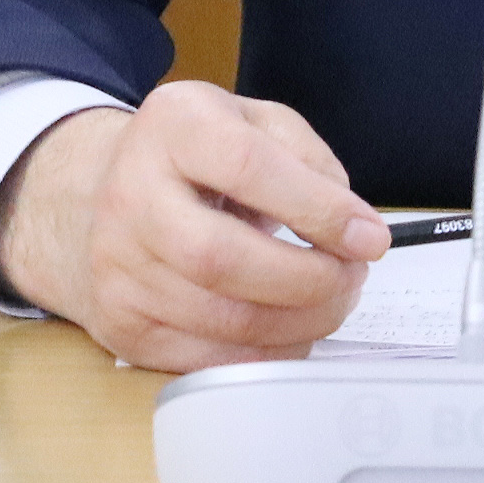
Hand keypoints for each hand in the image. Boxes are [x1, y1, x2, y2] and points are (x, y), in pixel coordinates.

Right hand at [0, 82, 389, 371]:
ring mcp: (115, 267)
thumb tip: (354, 230)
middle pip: (221, 258)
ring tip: (333, 300)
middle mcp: (130, 196)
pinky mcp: (118, 324)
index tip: (371, 239)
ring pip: (216, 317)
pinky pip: (201, 359)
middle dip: (308, 280)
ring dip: (298, 322)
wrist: (112, 194)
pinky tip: (294, 331)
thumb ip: (311, 162)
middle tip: (353, 278)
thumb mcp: (259, 122)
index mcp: (174, 127)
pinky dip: (264, 354)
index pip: (248, 169)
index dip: (318, 210)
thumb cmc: (203, 157)